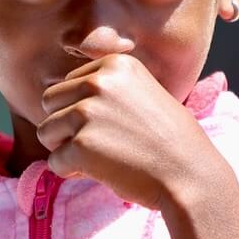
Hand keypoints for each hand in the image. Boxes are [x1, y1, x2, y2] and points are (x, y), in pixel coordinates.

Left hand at [38, 54, 224, 209]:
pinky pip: (53, 162)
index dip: (80, 109)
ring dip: (64, 149)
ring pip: (45, 131)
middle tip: (96, 144)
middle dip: (64, 126)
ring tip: (97, 157)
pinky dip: (70, 171)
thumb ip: (109, 86)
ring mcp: (87, 113)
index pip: (68, 82)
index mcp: (115, 64)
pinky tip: (99, 171)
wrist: (192, 174)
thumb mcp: (144, 92)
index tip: (109, 125)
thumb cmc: (170, 140)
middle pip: (49, 102)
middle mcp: (98, 82)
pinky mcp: (81, 146)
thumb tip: (66, 89)